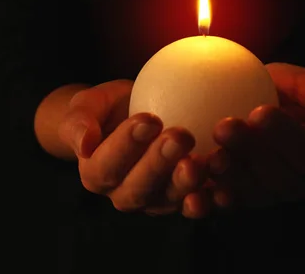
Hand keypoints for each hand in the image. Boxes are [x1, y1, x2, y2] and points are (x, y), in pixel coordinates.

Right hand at [58, 80, 210, 217]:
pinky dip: (212, 193)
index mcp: (96, 175)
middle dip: (160, 164)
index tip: (148, 120)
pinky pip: (198, 200)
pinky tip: (225, 174)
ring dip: (188, 182)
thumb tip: (84, 144)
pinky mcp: (184, 199)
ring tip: (204, 159)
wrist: (131, 117)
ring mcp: (156, 201)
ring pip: (170, 198)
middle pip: (140, 188)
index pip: (107, 165)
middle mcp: (124, 195)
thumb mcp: (88, 104)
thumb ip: (79, 122)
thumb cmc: (107, 108)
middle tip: (180, 136)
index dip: (127, 146)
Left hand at [209, 63, 304, 207]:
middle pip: (278, 177)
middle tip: (223, 127)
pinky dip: (209, 202)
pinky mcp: (240, 197)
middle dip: (249, 153)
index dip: (284, 136)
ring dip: (229, 177)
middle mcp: (297, 181)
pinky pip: (227, 203)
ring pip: (253, 193)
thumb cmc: (301, 97)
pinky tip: (192, 193)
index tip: (259, 111)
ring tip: (207, 157)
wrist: (282, 114)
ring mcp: (269, 193)